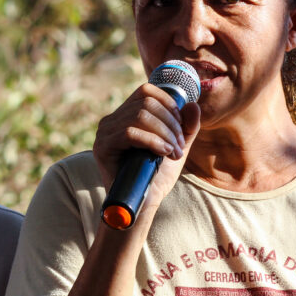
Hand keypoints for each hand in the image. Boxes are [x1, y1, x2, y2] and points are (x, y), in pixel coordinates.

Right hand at [92, 82, 199, 207]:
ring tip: (173, 152)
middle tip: (179, 146)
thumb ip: (187, 127)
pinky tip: (162, 153)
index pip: (146, 91)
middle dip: (170, 122)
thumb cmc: (156, 176)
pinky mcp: (102, 147)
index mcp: (125, 115)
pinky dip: (152, 141)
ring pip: (140, 116)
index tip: (181, 126)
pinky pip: (129, 133)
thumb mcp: (176, 147)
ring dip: (164, 133)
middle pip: (146, 102)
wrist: (142, 204)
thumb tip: (194, 105)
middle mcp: (111, 120)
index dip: (168, 103)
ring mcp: (104, 132)